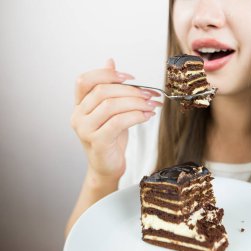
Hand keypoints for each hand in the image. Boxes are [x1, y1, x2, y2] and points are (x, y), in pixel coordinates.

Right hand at [71, 59, 161, 179]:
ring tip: (151, 105)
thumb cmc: (110, 138)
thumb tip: (110, 62)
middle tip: (149, 94)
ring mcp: (85, 130)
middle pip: (102, 91)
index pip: (84, 80)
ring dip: (136, 102)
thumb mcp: (110, 110)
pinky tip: (147, 116)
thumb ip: (109, 88)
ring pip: (111, 105)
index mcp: (79, 105)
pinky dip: (136, 116)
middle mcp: (78, 116)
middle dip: (131, 90)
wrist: (107, 167)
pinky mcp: (97, 142)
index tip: (130, 77)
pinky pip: (118, 122)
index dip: (107, 74)